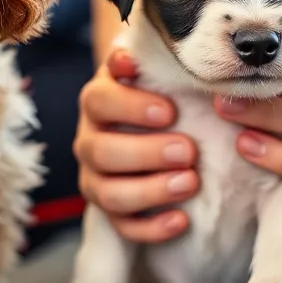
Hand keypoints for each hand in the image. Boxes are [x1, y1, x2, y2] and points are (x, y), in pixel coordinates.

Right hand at [73, 50, 198, 242]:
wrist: (160, 121)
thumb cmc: (164, 91)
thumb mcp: (158, 71)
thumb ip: (152, 59)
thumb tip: (133, 54)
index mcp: (99, 101)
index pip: (97, 101)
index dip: (129, 106)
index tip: (169, 110)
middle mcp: (90, 140)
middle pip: (100, 151)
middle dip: (146, 152)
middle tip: (188, 151)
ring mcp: (96, 178)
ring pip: (109, 193)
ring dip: (150, 190)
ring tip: (191, 182)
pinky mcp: (112, 211)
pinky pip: (123, 227)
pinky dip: (151, 228)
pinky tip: (182, 220)